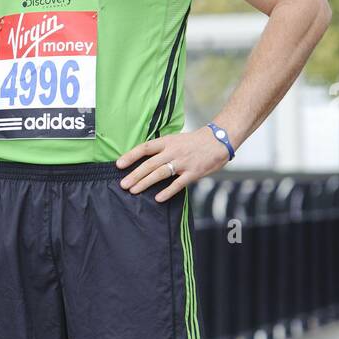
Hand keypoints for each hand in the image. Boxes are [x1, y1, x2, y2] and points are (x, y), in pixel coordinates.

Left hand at [116, 128, 230, 201]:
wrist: (219, 140)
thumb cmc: (195, 142)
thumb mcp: (176, 140)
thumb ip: (162, 149)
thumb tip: (143, 160)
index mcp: (167, 141)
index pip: (145, 148)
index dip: (131, 156)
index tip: (119, 164)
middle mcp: (173, 151)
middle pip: (150, 164)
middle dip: (135, 175)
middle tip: (123, 184)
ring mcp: (183, 162)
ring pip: (160, 173)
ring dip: (145, 183)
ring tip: (134, 191)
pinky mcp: (193, 173)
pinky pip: (178, 184)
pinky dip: (167, 191)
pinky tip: (158, 199)